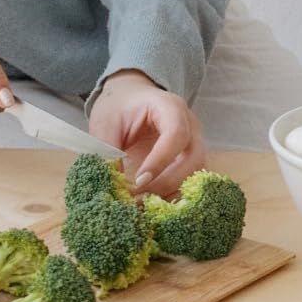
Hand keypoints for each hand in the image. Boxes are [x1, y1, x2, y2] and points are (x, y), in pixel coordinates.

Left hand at [87, 70, 205, 198]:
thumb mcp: (106, 123)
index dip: (160, 161)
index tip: (138, 181)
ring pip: (196, 174)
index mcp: (170, 107)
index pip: (176, 135)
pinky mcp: (191, 158)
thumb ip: (108, 151)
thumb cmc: (119, 106)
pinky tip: (152, 202)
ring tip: (143, 204)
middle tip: (139, 198)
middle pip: (193, 159)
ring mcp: (195, 142)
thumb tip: (114, 185)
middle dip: (167, 183)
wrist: (129, 96)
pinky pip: (191, 181)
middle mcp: (191, 125)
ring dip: (172, 193)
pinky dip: (174, 194)